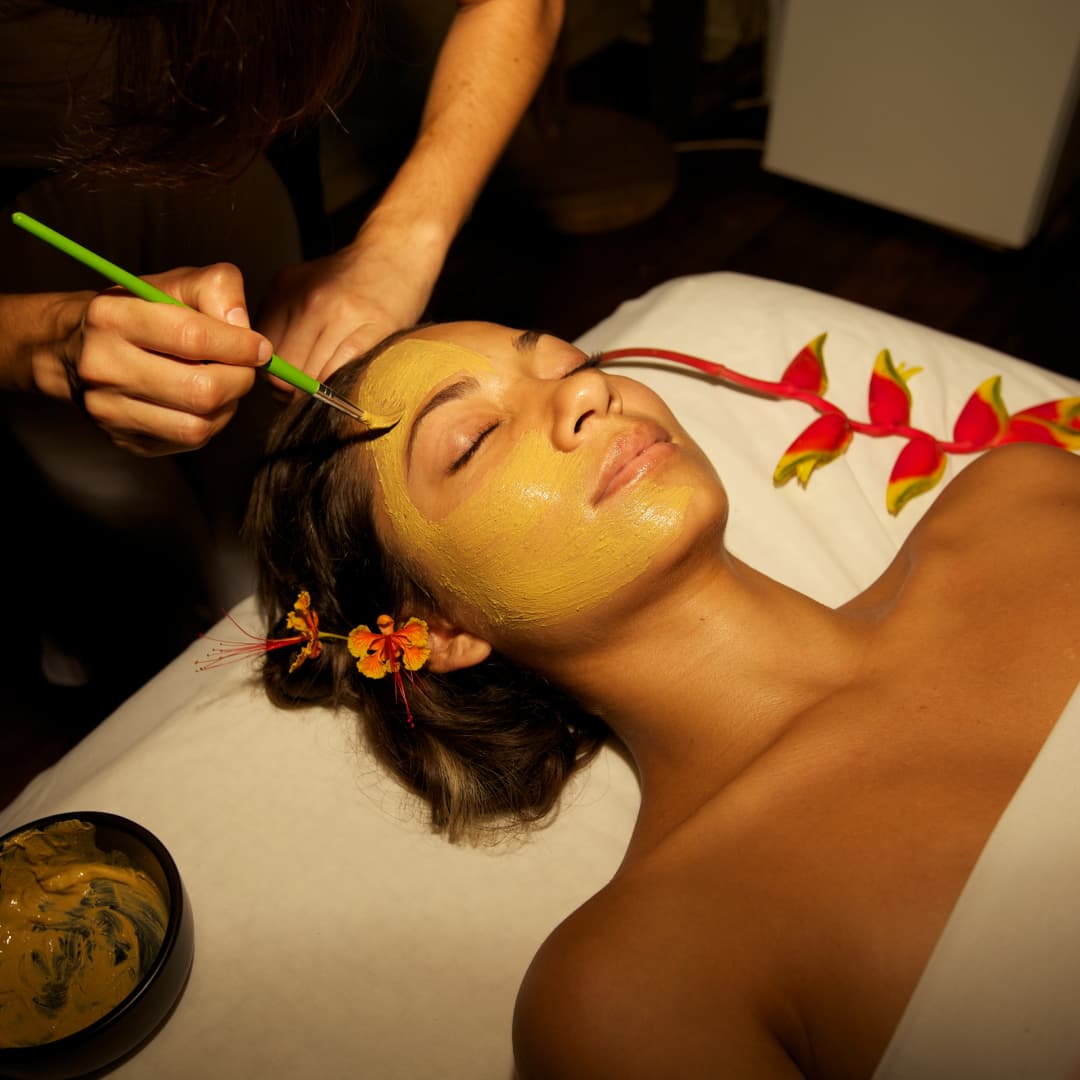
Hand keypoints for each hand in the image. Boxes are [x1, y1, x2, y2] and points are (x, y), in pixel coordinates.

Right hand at [59, 264, 271, 455]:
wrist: (79, 350)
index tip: (260, 347)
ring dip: (227, 406)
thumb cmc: (141, 313)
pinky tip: (205, 403)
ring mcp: (109, 410)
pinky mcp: (125, 439)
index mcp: (113, 317)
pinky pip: (188, 442)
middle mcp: (104, 366)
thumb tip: (242, 326)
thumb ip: (216, 288)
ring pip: (197, 425)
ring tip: (224, 383)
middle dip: (239, 380)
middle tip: (244, 368)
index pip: (192, 337)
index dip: (238, 346)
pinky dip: (210, 423)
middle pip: (200, 391)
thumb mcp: (175, 283)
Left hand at [257, 226, 439, 386]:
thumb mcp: (303, 284)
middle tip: (301, 398)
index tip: (283, 385)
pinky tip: (340, 389)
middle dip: (290, 393)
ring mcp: (341, 315)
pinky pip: (341, 371)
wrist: (397, 250)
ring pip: (309, 376)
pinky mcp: (372, 328)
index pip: (262, 350)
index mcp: (285, 292)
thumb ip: (282, 318)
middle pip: (284, 369)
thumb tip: (268, 365)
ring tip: (320, 396)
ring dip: (313, 396)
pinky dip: (337, 389)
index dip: (271, 376)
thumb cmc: (352, 275)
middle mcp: (309, 303)